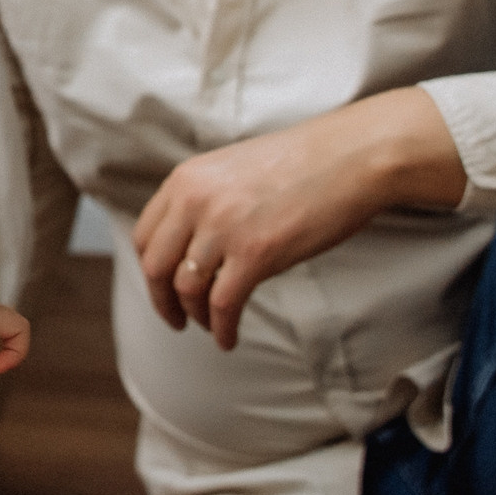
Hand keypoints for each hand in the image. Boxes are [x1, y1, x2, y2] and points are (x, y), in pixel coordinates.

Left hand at [132, 86, 465, 349]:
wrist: (350, 157)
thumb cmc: (302, 164)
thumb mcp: (231, 171)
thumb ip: (204, 201)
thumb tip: (191, 244)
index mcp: (185, 179)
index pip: (145, 235)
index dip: (151, 269)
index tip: (162, 287)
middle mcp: (195, 202)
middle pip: (156, 266)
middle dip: (162, 301)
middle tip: (176, 319)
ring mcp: (223, 228)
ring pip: (187, 289)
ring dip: (196, 316)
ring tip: (210, 326)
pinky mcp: (255, 254)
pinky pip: (223, 304)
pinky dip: (222, 328)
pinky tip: (229, 338)